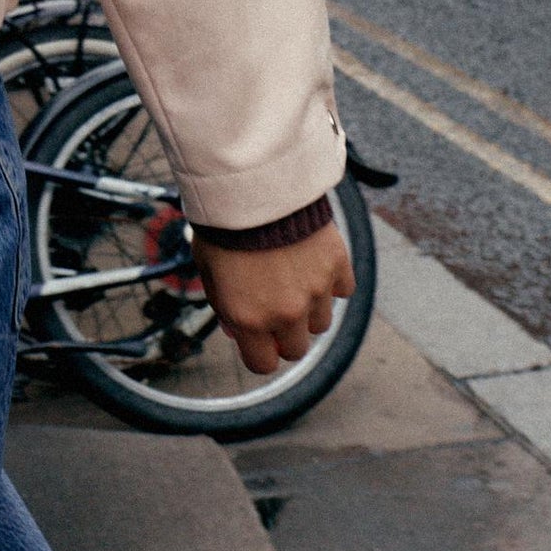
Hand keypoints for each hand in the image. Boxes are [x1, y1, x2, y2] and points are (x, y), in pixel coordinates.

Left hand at [192, 224, 354, 377]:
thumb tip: (237, 330)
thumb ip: (224, 306)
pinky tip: (313, 264)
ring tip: (293, 281)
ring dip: (309, 310)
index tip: (257, 338)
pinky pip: (342, 291)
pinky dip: (331, 283)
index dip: (259, 352)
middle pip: (297, 349)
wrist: (255, 186)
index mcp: (249, 319)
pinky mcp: (338, 267)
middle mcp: (286, 313)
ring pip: (322, 323)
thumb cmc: (224, 227)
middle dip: (285, 334)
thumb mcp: (208, 271)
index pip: (263, 364)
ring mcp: (316, 291)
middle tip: (275, 308)